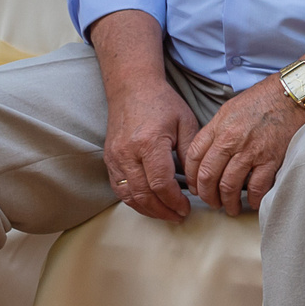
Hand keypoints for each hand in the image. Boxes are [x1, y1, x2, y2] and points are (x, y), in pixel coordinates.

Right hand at [104, 73, 199, 221]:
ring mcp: (114, 158)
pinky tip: (148, 204)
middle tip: (178, 217)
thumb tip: (195, 182)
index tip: (187, 208)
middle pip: (143, 194)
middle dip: (162, 210)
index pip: (161, 183)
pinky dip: (133, 200)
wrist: (132, 88)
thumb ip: (191, 154)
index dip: (174, 201)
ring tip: (165, 214)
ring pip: (128, 195)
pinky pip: (119, 188)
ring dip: (147, 210)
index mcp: (149, 143)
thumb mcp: (186, 123)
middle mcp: (127, 153)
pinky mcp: (109, 160)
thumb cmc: (163, 103)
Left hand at [182, 77, 304, 215]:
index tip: (196, 187)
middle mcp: (231, 140)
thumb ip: (216, 131)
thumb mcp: (231, 109)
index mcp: (219, 127)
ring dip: (228, 202)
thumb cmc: (264, 99)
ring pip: (229, 186)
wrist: (294, 94)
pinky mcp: (271, 159)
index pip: (194, 158)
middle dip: (207, 195)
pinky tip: (252, 202)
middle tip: (212, 202)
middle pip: (208, 176)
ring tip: (231, 208)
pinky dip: (252, 199)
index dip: (191, 177)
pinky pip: (256, 187)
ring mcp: (251, 151)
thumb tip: (208, 153)